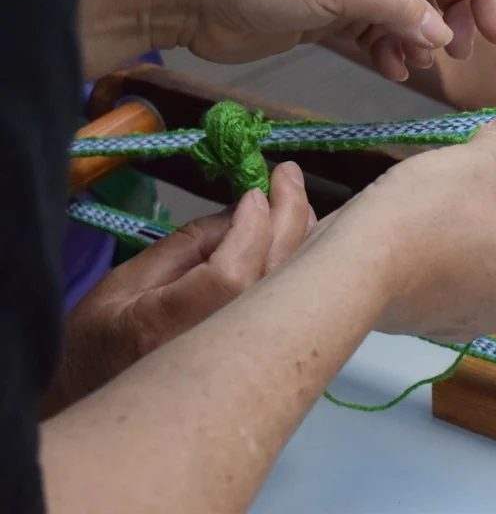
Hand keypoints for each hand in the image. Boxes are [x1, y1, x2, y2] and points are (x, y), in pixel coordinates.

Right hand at [44, 163, 313, 413]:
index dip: (251, 228)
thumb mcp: (125, 283)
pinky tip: (308, 239)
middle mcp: (217, 342)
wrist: (104, 406)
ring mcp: (245, 354)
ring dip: (303, 237)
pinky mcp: (261, 357)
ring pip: (292, 289)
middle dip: (288, 217)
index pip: (233, 274)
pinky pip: (291, 305)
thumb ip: (186, 247)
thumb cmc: (101, 342)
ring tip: (298, 197)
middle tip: (288, 175)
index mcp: (169, 324)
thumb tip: (240, 214)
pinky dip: (304, 266)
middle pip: (274, 275)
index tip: (254, 191)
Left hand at [164, 0, 495, 81]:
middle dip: (459, 17)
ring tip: (411, 63)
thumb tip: (443, 35)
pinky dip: (395, 54)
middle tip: (458, 52)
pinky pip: (386, 35)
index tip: (494, 33)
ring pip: (418, 12)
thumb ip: (400, 7)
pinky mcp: (339, 17)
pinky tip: (388, 69)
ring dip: (425, 41)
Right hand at [290, 116, 495, 342]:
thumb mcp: (472, 163)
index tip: (489, 154)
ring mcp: (483, 319)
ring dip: (474, 221)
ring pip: (492, 251)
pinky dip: (449, 252)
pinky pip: (461, 276)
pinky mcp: (444, 325)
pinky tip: (418, 236)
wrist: (354, 272)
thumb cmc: (425, 214)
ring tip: (436, 202)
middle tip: (462, 174)